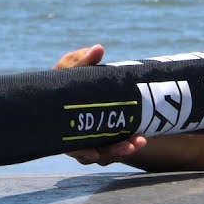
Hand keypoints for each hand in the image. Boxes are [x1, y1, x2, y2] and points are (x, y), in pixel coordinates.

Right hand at [53, 44, 148, 165]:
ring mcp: (89, 140)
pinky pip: (114, 148)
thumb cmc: (68, 76)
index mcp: (62, 124)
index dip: (80, 152)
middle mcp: (75, 137)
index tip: (93, 154)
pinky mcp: (103, 138)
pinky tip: (141, 139)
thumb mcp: (70, 67)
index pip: (69, 145)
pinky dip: (127, 145)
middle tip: (130, 145)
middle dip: (112, 152)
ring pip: (106, 154)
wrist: (76, 85)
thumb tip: (99, 49)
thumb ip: (82, 60)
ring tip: (141, 141)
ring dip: (123, 150)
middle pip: (92, 154)